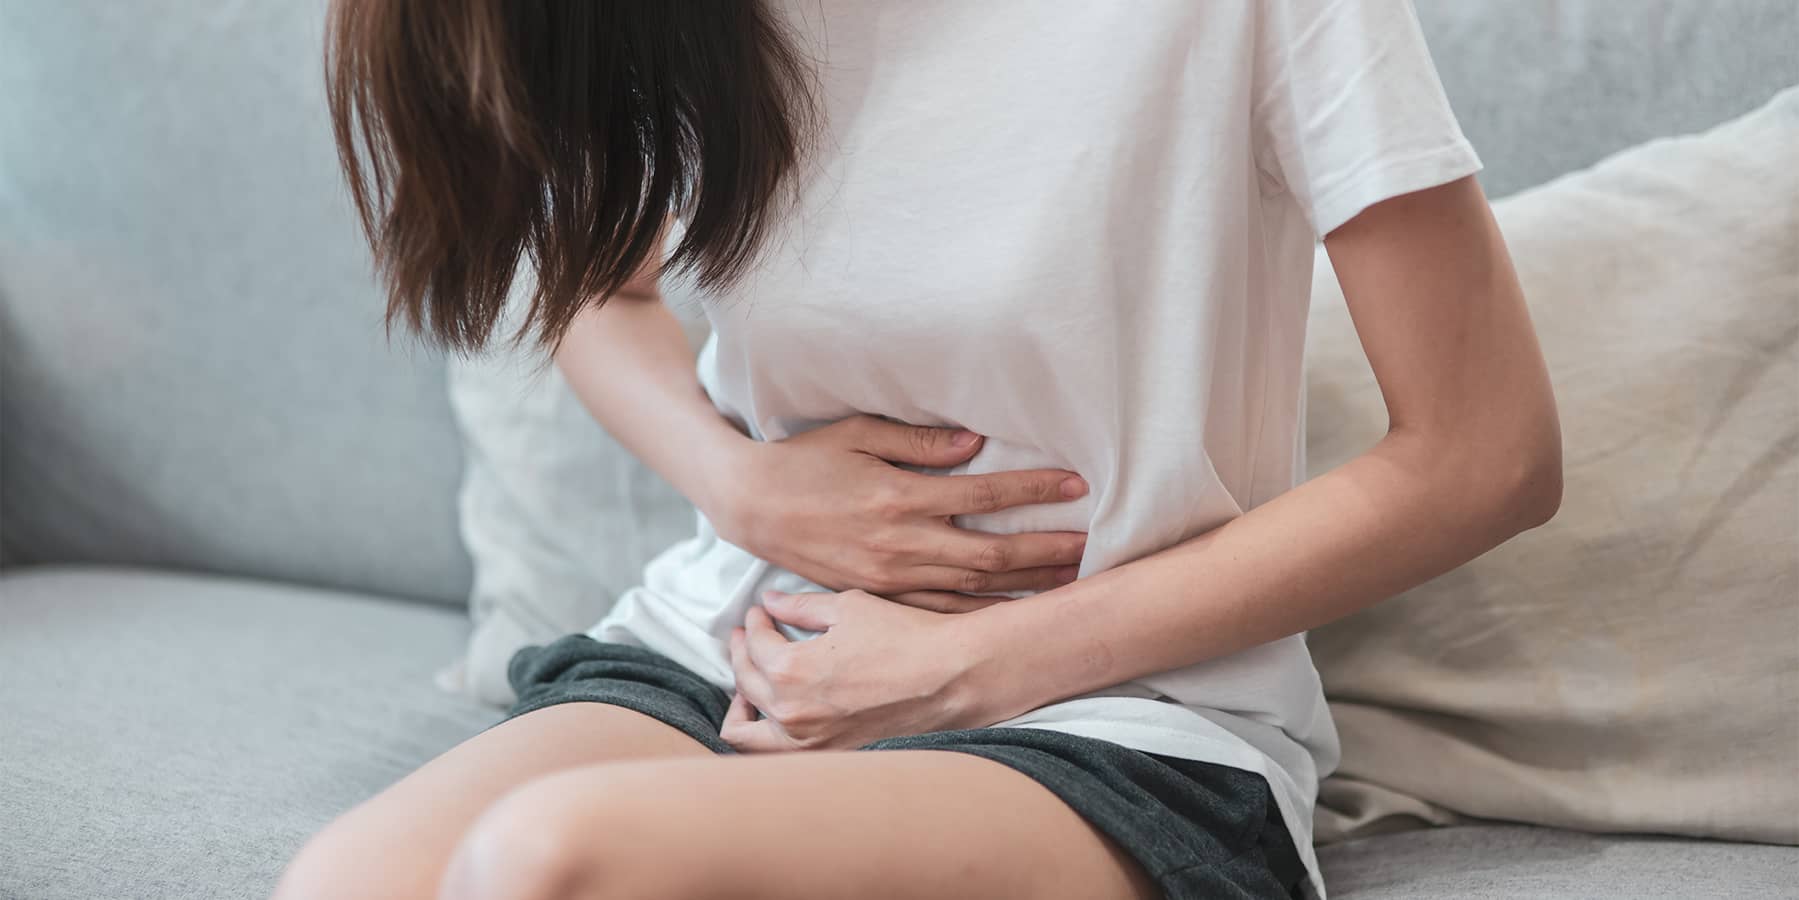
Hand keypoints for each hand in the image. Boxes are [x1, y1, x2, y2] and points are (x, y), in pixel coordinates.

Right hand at [711, 415, 1088, 605]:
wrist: (750, 505)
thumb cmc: (805, 460)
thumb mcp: (858, 434)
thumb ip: (921, 443)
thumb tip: (978, 444)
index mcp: (900, 496)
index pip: (984, 495)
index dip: (1034, 491)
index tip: (1076, 486)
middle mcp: (901, 543)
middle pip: (990, 553)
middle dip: (1045, 550)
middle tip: (1093, 548)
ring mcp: (889, 577)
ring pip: (971, 589)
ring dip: (1024, 587)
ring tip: (1069, 582)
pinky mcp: (876, 596)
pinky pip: (938, 612)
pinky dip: (979, 615)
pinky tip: (1012, 615)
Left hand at [721, 589, 994, 751]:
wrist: (951, 676)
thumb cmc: (905, 636)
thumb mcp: (848, 607)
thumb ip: (800, 606)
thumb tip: (771, 600)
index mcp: (791, 671)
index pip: (754, 644)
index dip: (755, 622)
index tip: (761, 610)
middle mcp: (793, 712)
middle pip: (744, 681)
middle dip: (741, 653)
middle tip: (749, 635)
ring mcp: (810, 741)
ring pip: (745, 732)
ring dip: (741, 702)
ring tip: (749, 682)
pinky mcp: (829, 753)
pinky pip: (776, 753)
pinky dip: (765, 733)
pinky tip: (776, 710)